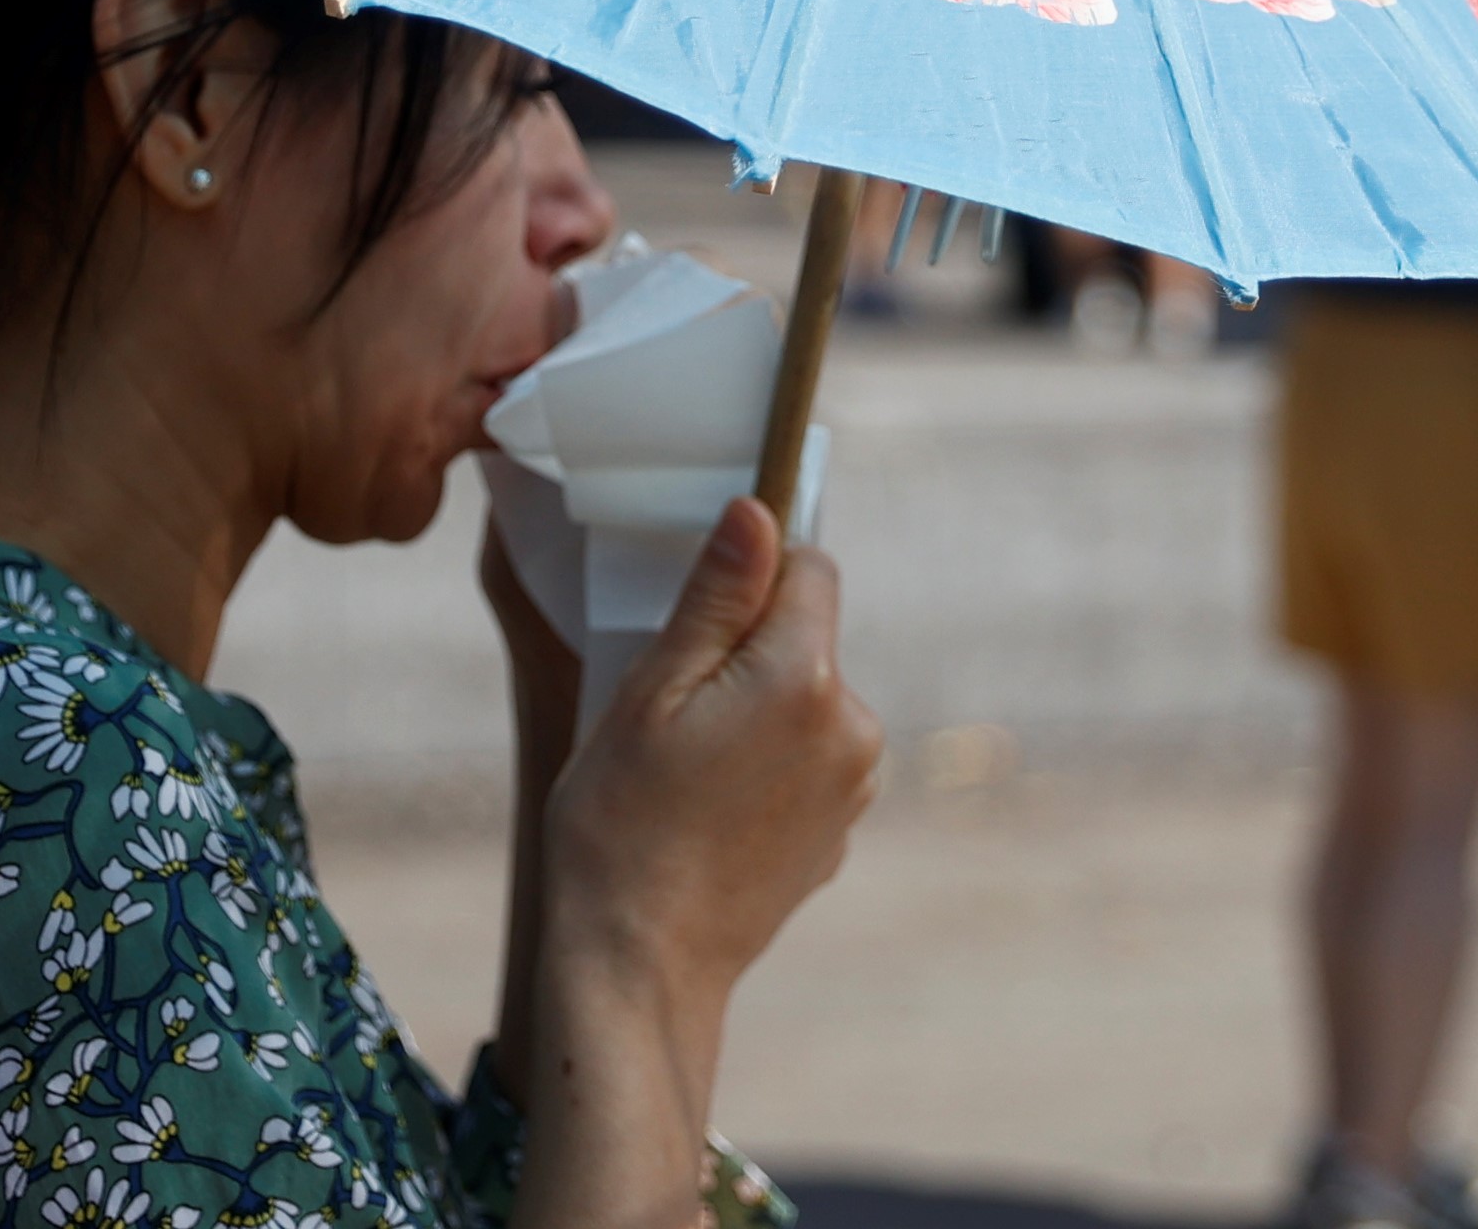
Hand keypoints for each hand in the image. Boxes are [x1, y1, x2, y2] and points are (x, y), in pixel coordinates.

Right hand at [510, 500, 879, 1227]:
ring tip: (685, 770)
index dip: (752, 572)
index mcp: (807, 677)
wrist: (639, 968)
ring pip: (808, 699)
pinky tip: (709, 812)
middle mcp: (854, 726)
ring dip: (758, 710)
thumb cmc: (621, 826)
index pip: (808, 566)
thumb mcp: (650, 695)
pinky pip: (808, 761)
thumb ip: (715, 598)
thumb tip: (759, 509)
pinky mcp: (843, 830)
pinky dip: (767, 767)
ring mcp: (856, 785)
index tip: (699, 609)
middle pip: (808, 636)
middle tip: (670, 710)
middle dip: (748, 650)